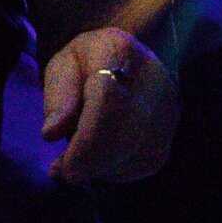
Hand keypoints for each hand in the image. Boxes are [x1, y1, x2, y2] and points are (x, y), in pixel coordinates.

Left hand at [40, 27, 176, 182]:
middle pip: (127, 132)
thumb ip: (58, 97)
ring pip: (138, 153)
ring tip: (76, 164)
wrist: (123, 59)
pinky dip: (117, 171)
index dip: (87, 140)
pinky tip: (98, 163)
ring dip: (101, 169)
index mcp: (119, 50)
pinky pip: (145, 163)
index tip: (63, 166)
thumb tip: (52, 133)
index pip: (109, 100)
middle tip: (64, 172)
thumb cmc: (84, 64)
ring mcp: (168, 106)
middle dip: (91, 162)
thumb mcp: (62, 67)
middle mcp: (154, 77)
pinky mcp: (170, 130)